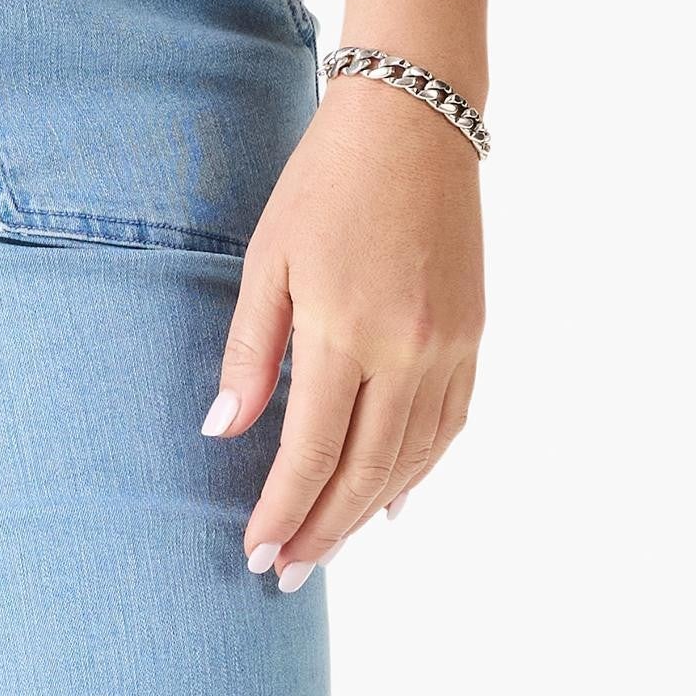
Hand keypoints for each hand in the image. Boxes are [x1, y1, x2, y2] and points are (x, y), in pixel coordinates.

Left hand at [204, 69, 483, 585]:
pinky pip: (448, 426)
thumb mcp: (268, 256)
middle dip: (323, 529)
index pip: (313, 449)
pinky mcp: (472, 336)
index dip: (283, 508)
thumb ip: (250, 350)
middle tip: (287, 574)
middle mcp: (406, 351)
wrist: (413, 121)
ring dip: (369, 512)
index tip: (257, 552)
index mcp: (346, 329)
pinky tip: (393, 496)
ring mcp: (448, 348)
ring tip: (329, 544)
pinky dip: (419, 469)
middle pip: (364, 471)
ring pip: (411, 459)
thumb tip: (223, 429)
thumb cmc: (325, 181)